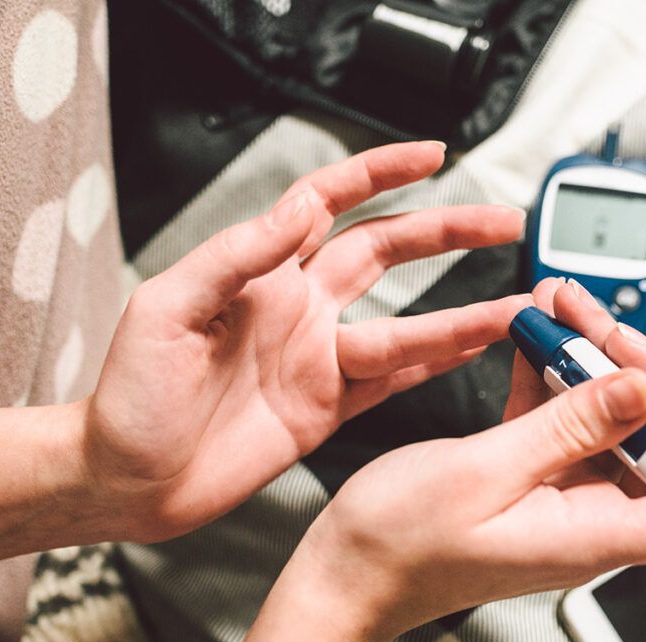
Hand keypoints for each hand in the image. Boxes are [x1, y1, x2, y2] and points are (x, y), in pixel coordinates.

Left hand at [81, 141, 529, 541]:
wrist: (128, 480)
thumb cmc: (130, 393)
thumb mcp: (169, 308)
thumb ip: (238, 254)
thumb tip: (302, 207)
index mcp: (261, 273)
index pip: (330, 202)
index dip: (380, 173)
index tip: (432, 156)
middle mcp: (300, 308)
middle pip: (388, 253)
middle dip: (446, 232)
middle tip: (501, 222)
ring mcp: (318, 359)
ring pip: (405, 325)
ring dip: (461, 316)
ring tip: (516, 307)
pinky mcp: (327, 408)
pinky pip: (394, 380)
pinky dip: (436, 366)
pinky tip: (474, 353)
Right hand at [266, 278, 645, 641]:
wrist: (349, 569)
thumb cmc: (401, 545)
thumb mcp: (485, 472)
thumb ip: (568, 428)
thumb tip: (643, 393)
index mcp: (594, 532)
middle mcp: (590, 514)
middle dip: (640, 371)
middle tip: (596, 326)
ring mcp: (561, 490)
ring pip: (610, 417)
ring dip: (592, 357)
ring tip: (560, 307)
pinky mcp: (530, 469)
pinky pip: (563, 413)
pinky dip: (553, 370)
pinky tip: (534, 331)